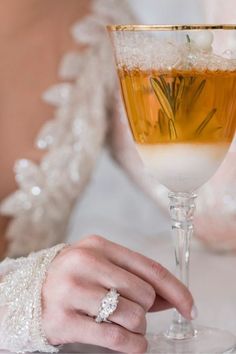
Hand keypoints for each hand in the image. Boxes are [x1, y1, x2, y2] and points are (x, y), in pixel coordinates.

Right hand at [42, 235, 193, 352]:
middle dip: (147, 309)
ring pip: (132, 315)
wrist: (30, 293)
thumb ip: (136, 280)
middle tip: (134, 312)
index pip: (149, 267)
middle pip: (144, 293)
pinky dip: (133, 345)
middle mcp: (84, 263)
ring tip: (127, 325)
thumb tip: (172, 298)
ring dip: (138, 327)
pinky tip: (132, 343)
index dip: (176, 289)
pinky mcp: (63, 320)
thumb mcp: (103, 269)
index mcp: (98, 246)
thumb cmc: (74, 279)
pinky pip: (116, 338)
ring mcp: (71, 290)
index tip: (189, 307)